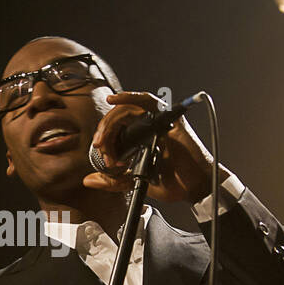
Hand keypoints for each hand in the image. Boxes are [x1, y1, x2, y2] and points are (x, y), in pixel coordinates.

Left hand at [84, 92, 227, 203]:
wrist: (195, 187)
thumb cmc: (173, 182)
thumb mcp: (136, 182)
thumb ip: (113, 180)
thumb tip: (88, 180)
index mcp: (140, 138)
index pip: (115, 129)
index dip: (104, 138)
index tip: (101, 154)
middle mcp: (148, 126)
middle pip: (118, 118)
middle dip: (104, 132)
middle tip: (99, 147)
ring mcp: (158, 121)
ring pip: (127, 109)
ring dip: (111, 122)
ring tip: (103, 137)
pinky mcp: (168, 118)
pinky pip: (147, 100)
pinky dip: (130, 97)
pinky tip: (113, 100)